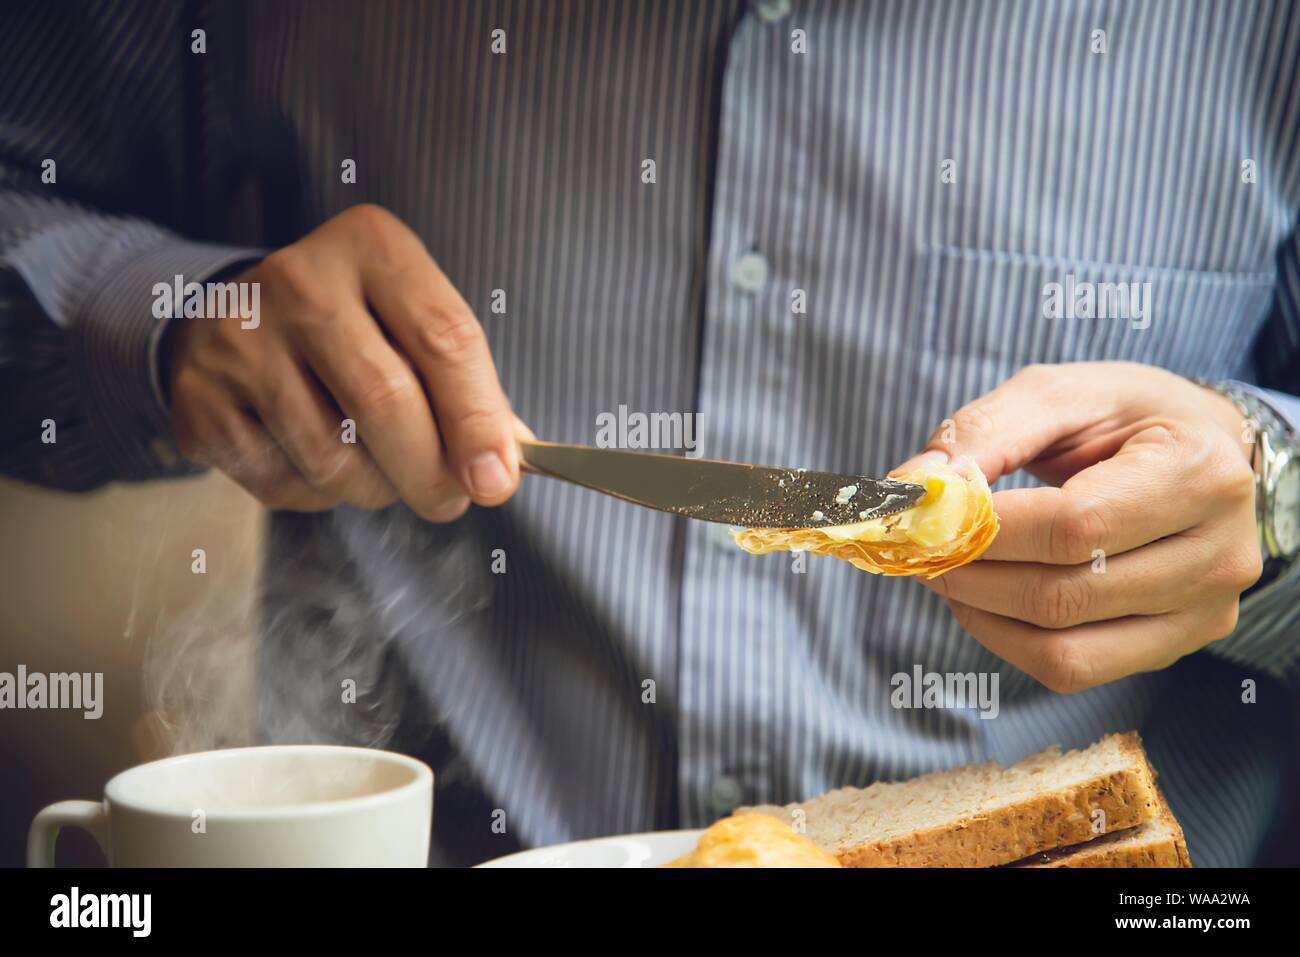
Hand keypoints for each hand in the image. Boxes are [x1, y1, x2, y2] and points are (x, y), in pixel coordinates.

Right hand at [166, 204, 526, 519]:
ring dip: (376, 486)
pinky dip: (321, 493)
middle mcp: (301, 281)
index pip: (444, 338)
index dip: (478, 419)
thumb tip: (502, 468)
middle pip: (386, 401)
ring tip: (380, 467)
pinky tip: (319, 459)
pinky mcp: (201, 399)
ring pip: (335, 456)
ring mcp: (241, 338)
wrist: (235, 319)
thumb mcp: (412, 325)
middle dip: (430, 472)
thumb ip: (466, 387)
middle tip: (450, 500)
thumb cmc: (352, 329)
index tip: (497, 480)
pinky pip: (286, 481)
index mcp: (372, 248)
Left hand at [894, 361, 1261, 692]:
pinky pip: (1073, 670)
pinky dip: (1007, 641)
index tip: (924, 514)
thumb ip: (984, 434)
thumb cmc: (1124, 417)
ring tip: (945, 568)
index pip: (1074, 525)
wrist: (1198, 449)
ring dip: (980, 612)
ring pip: (1063, 648)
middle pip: (1063, 594)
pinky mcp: (1175, 647)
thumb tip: (910, 488)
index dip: (984, 529)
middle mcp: (1219, 554)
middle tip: (918, 545)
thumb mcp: (1059, 394)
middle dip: (969, 572)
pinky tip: (982, 600)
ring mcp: (1204, 613)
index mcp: (1201, 472)